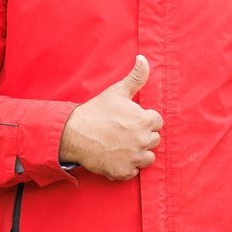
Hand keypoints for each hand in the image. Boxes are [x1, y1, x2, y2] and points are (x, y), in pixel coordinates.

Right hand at [59, 56, 160, 179]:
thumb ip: (136, 77)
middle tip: (124, 133)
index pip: (157, 122)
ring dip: (139, 153)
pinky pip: (134, 171)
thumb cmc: (96, 111)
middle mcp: (143, 140)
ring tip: (122, 146)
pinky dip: (126, 166)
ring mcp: (134, 158)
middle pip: (154, 140)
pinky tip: (115, 157)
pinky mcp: (124, 172)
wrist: (74, 133)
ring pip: (148, 158)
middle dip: (142, 136)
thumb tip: (143, 59)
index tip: (130, 120)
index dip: (144, 120)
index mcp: (145, 120)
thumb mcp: (117, 91)